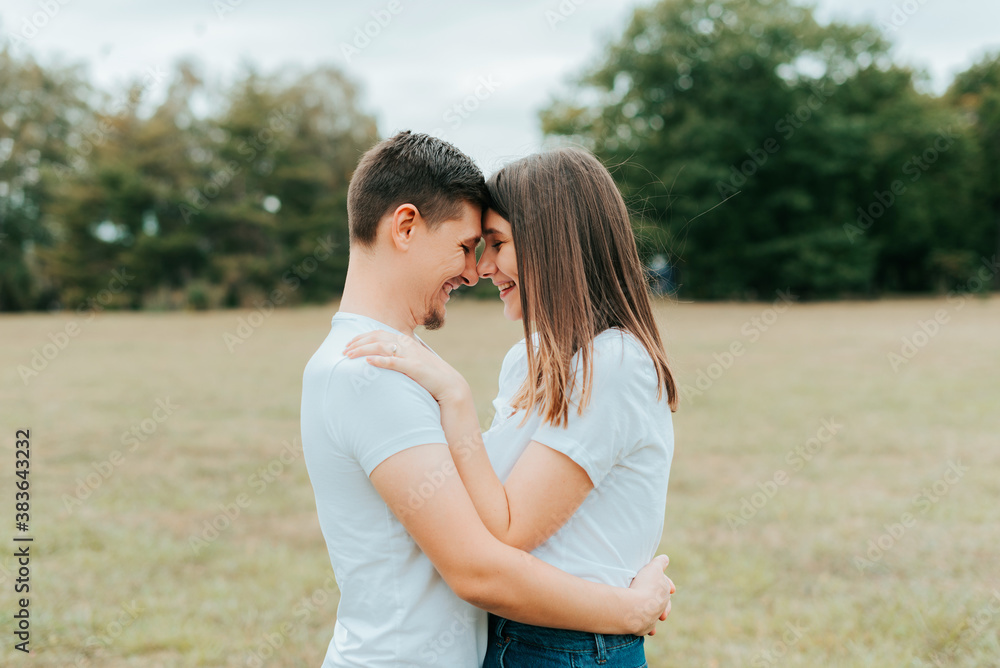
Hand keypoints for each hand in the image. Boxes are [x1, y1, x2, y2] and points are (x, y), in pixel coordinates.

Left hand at [343, 330, 470, 403]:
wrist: (450, 386)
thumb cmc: (429, 378)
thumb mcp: (412, 364)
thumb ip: (398, 359)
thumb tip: (381, 360)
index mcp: (406, 342)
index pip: (379, 333)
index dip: (362, 337)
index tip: (349, 344)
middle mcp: (407, 345)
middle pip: (378, 337)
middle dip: (358, 342)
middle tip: (343, 350)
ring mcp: (411, 356)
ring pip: (382, 346)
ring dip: (363, 349)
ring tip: (349, 356)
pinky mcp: (414, 368)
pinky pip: (394, 361)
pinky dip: (380, 360)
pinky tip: (369, 362)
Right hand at [626, 554, 674, 636]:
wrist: (635, 608)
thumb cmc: (644, 586)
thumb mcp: (652, 569)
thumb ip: (660, 563)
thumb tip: (665, 558)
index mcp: (664, 592)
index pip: (667, 587)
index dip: (667, 584)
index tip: (671, 588)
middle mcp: (661, 607)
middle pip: (664, 604)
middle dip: (663, 603)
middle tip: (663, 598)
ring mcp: (652, 619)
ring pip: (655, 617)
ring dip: (655, 616)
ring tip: (657, 617)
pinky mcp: (643, 629)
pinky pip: (646, 628)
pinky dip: (647, 627)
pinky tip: (648, 629)